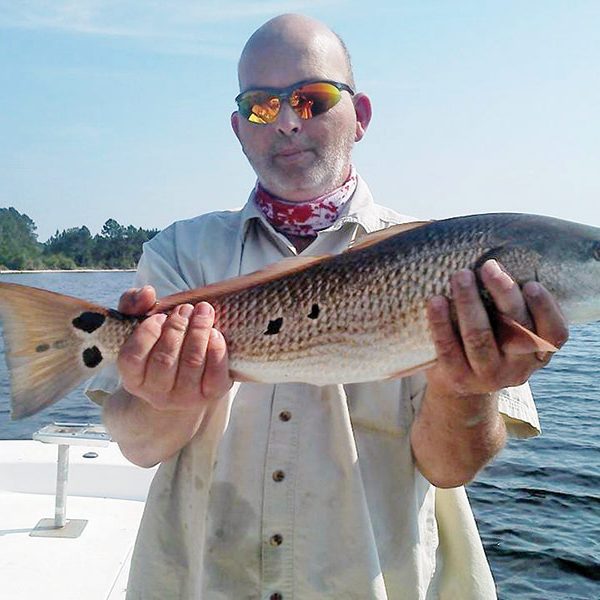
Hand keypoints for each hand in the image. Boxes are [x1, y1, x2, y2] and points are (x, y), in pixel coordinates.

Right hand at [116, 285, 231, 410]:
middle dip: (178, 327)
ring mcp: (184, 397)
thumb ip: (134, 303)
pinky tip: (216, 333)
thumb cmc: (159, 343)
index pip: (133, 357)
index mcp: (134, 378)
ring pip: (192, 362)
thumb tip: (147, 293)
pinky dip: (217, 349)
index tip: (161, 315)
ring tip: (203, 311)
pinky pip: (215, 373)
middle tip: (187, 309)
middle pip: (165, 359)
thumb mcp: (140, 324)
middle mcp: (157, 393)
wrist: (186, 376)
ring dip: (199, 331)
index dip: (147, 333)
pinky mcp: (210, 395)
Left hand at [425, 259, 568, 396]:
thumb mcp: (509, 328)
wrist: (461, 385)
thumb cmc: (490, 340)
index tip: (532, 284)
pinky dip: (440, 322)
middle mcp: (518, 366)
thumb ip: (511, 303)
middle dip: (503, 293)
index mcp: (538, 351)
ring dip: (469, 302)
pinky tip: (435, 300)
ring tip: (460, 276)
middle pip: (516, 328)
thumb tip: (498, 250)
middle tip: (488, 266)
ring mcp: (487, 375)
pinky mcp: (458, 377)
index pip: (555, 333)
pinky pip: (448, 347)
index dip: (545, 309)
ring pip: (480, 337)